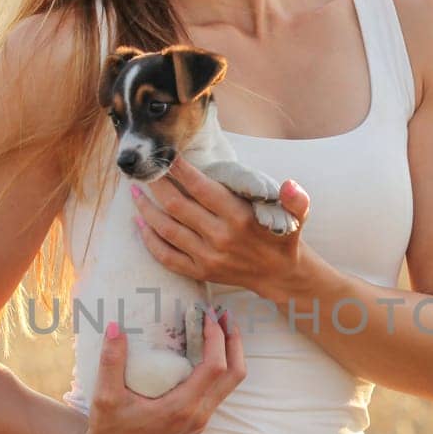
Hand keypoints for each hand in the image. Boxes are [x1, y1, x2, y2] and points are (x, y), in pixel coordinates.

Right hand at [74, 309, 246, 433]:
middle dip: (233, 342)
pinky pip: (218, 393)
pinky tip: (202, 354)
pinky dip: (219, 369)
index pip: (215, 367)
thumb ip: (111, 361)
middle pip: (234, 375)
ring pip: (230, 386)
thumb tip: (114, 326)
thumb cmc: (108, 431)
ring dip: (230, 355)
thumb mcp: (105, 397)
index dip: (216, 338)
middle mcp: (197, 416)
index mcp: (181, 408)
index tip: (206, 316)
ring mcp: (199, 421)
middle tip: (223, 316)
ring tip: (218, 330)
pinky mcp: (195, 424)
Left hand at [129, 153, 310, 297]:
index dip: (181, 170)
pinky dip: (149, 240)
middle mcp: (220, 237)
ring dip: (146, 209)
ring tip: (135, 192)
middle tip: (145, 170)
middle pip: (177, 206)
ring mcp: (207, 257)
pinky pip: (166, 256)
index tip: (168, 156)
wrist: (280, 276)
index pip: (202, 188)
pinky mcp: (200, 272)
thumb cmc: (283, 237)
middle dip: (157, 185)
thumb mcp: (297, 215)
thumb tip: (290, 184)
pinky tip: (139, 224)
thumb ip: (296, 198)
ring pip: (166, 230)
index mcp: (239, 217)